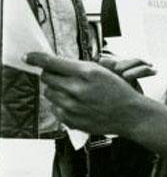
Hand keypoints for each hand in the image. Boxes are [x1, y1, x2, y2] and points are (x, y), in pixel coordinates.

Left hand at [25, 52, 150, 135]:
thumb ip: (76, 67)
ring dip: (56, 90)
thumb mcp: (102, 71)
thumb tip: (51, 64)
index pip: (52, 63)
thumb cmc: (118, 91)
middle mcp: (77, 89)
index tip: (27, 56)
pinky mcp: (70, 120)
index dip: (37, 58)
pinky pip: (54, 108)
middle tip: (63, 76)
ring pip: (49, 93)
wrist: (130, 114)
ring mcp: (72, 107)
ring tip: (74, 92)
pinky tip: (76, 104)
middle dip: (51, 74)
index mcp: (87, 73)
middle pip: (47, 77)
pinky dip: (61, 105)